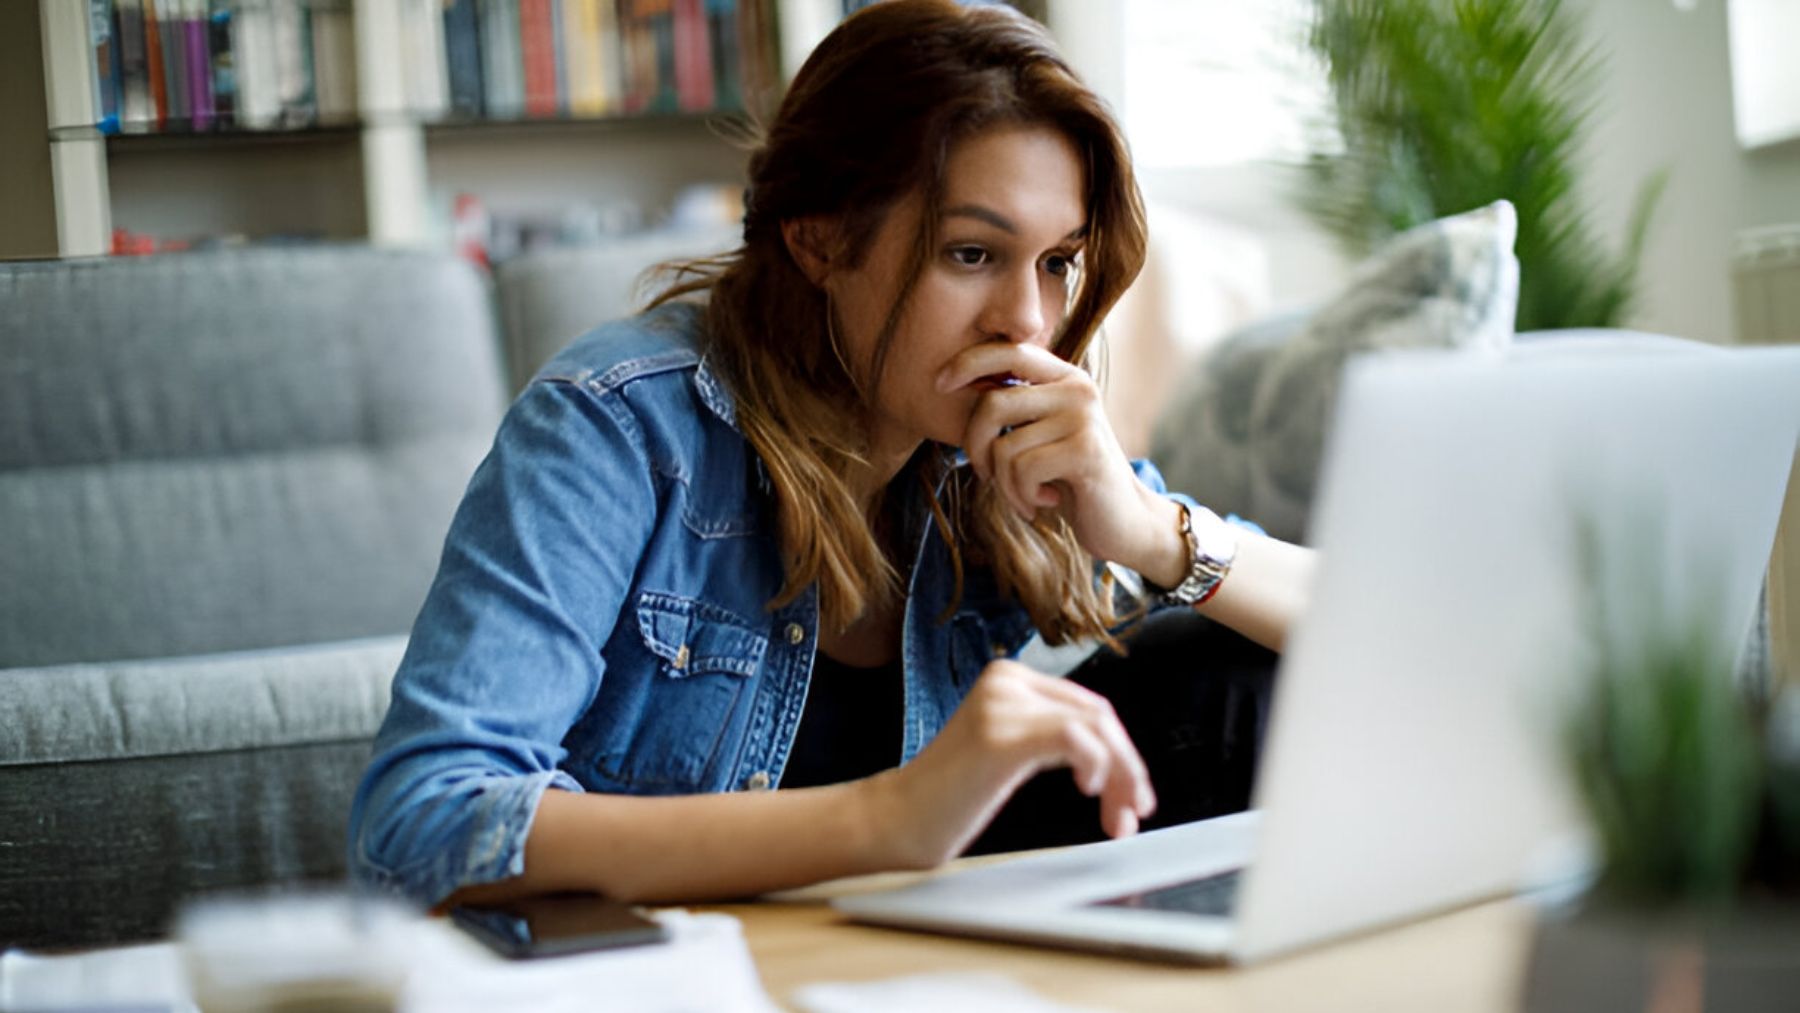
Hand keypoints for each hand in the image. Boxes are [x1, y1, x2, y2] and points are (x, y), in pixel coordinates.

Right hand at [865, 660, 1155, 868]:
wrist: (897, 820)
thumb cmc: (950, 796)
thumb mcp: (1009, 751)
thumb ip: (1050, 735)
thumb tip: (1120, 757)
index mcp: (1009, 677)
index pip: (1088, 705)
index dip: (1122, 752)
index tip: (1131, 796)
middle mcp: (1007, 679)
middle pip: (1099, 715)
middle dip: (1128, 767)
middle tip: (1133, 813)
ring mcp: (1002, 704)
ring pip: (1095, 727)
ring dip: (1121, 776)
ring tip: (1117, 818)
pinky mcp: (1001, 734)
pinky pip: (1074, 739)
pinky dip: (1097, 765)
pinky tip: (1089, 790)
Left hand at [935, 343, 1182, 577]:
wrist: (1122, 520)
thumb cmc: (1069, 479)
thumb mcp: (1040, 435)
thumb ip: (1013, 408)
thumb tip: (952, 384)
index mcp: (1064, 377)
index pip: (1008, 351)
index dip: (967, 362)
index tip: (939, 385)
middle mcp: (1076, 389)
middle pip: (992, 404)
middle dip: (975, 447)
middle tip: (986, 474)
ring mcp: (1083, 417)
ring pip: (1004, 447)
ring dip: (1004, 484)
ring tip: (1025, 495)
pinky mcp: (1084, 451)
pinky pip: (1022, 471)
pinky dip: (1021, 496)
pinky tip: (1045, 502)